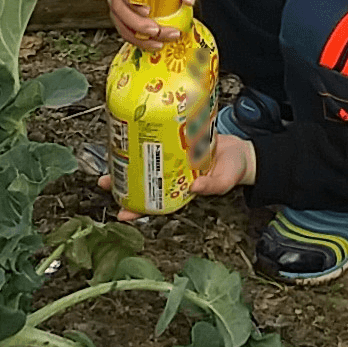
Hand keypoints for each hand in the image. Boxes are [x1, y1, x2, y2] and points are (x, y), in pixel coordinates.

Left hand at [95, 135, 255, 220]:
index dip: (137, 210)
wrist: (242, 151)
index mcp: (181, 191)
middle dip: (123, 182)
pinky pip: (160, 141)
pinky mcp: (178, 142)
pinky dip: (149, 138)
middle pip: (144, 182)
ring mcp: (174, 159)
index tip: (120, 214)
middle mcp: (173, 176)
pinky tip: (136, 132)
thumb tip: (194, 188)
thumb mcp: (225, 181)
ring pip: (147, 161)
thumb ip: (211, 186)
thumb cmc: (234, 171)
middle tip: (104, 180)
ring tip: (113, 155)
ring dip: (131, 159)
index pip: (155, 204)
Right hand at [108, 0, 201, 46]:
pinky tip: (154, 44)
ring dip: (139, 36)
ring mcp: (117, 1)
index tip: (148, 11)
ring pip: (121, 22)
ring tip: (160, 42)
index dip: (134, 1)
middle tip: (157, 31)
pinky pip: (124, 31)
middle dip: (139, 24)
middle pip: (120, 7)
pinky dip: (138, 41)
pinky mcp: (121, 15)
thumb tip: (188, 0)